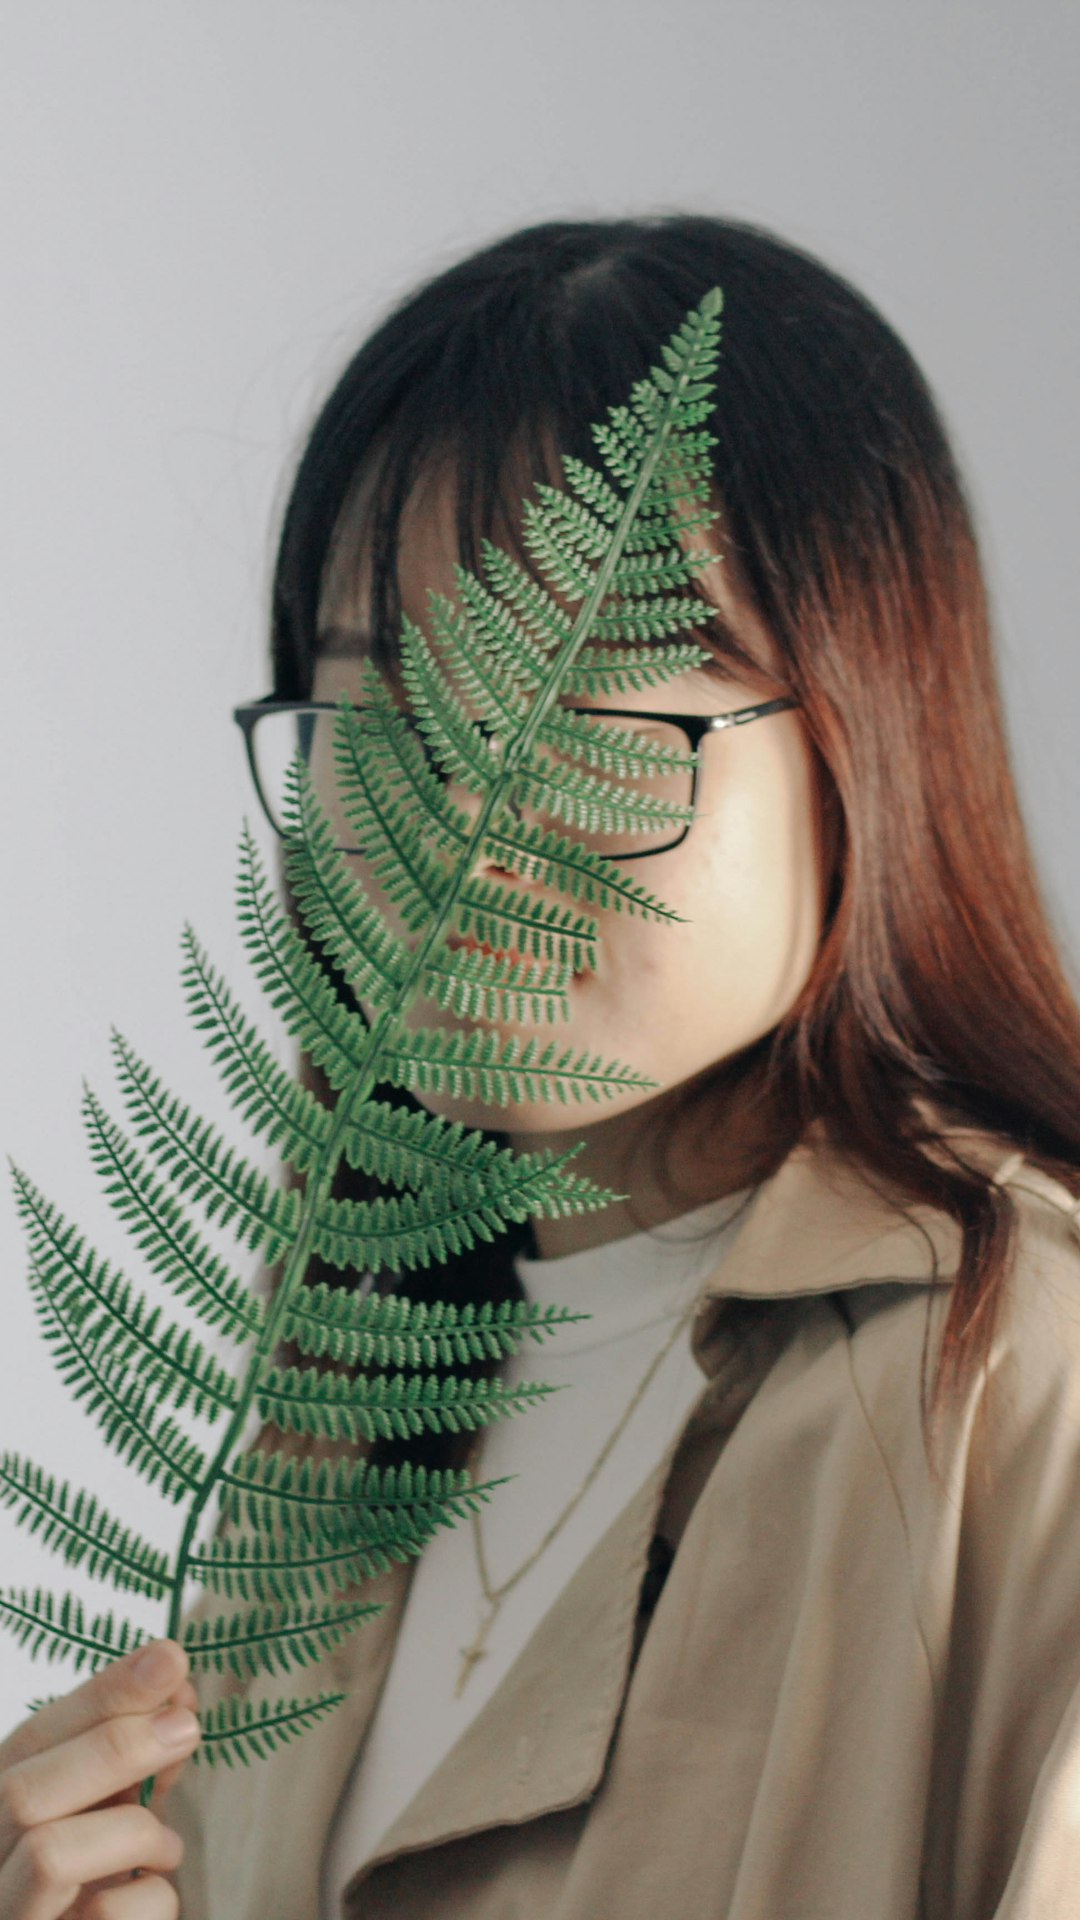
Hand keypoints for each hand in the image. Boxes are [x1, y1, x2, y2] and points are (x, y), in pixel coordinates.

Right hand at [0, 1638, 199, 1916]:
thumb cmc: (100, 1879)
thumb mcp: (114, 1806)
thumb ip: (135, 1755)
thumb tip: (178, 1694)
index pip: (31, 1739)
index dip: (102, 1694)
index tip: (168, 1658)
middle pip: (23, 1792)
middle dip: (113, 1748)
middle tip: (186, 1728)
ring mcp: (10, 1910)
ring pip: (49, 1853)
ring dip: (132, 1831)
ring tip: (166, 1847)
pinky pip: (104, 1917)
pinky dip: (151, 1897)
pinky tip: (154, 1892)